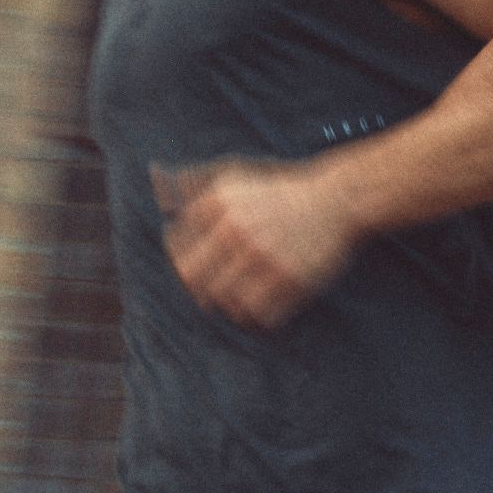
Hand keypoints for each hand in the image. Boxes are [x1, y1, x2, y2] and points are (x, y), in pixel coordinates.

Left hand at [156, 160, 363, 329]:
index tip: (197, 264)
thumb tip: (155, 179)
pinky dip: (256, 317)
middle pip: (192, 277)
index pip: (176, 244)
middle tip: (209, 293)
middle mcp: (236, 228)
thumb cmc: (282, 189)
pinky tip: (262, 309)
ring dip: (227, 305)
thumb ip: (195, 180)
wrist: (337, 199)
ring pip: (223, 300)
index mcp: (219, 202)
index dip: (181, 259)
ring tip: (239, 301)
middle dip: (197, 289)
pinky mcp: (289, 279)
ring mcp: (262, 256)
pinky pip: (258, 313)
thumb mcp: (236, 174)